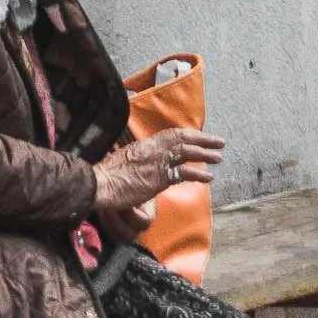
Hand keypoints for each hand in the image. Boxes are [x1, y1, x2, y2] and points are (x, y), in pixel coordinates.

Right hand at [92, 127, 223, 240]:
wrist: (100, 183)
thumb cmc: (105, 176)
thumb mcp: (121, 161)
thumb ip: (134, 161)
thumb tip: (140, 165)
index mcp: (143, 145)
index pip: (169, 134)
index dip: (187, 135)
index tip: (199, 136)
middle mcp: (151, 149)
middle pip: (182, 139)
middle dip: (203, 140)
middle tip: (218, 142)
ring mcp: (156, 162)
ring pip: (186, 152)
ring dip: (205, 154)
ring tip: (218, 157)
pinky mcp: (158, 177)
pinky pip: (183, 172)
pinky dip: (197, 174)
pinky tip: (208, 177)